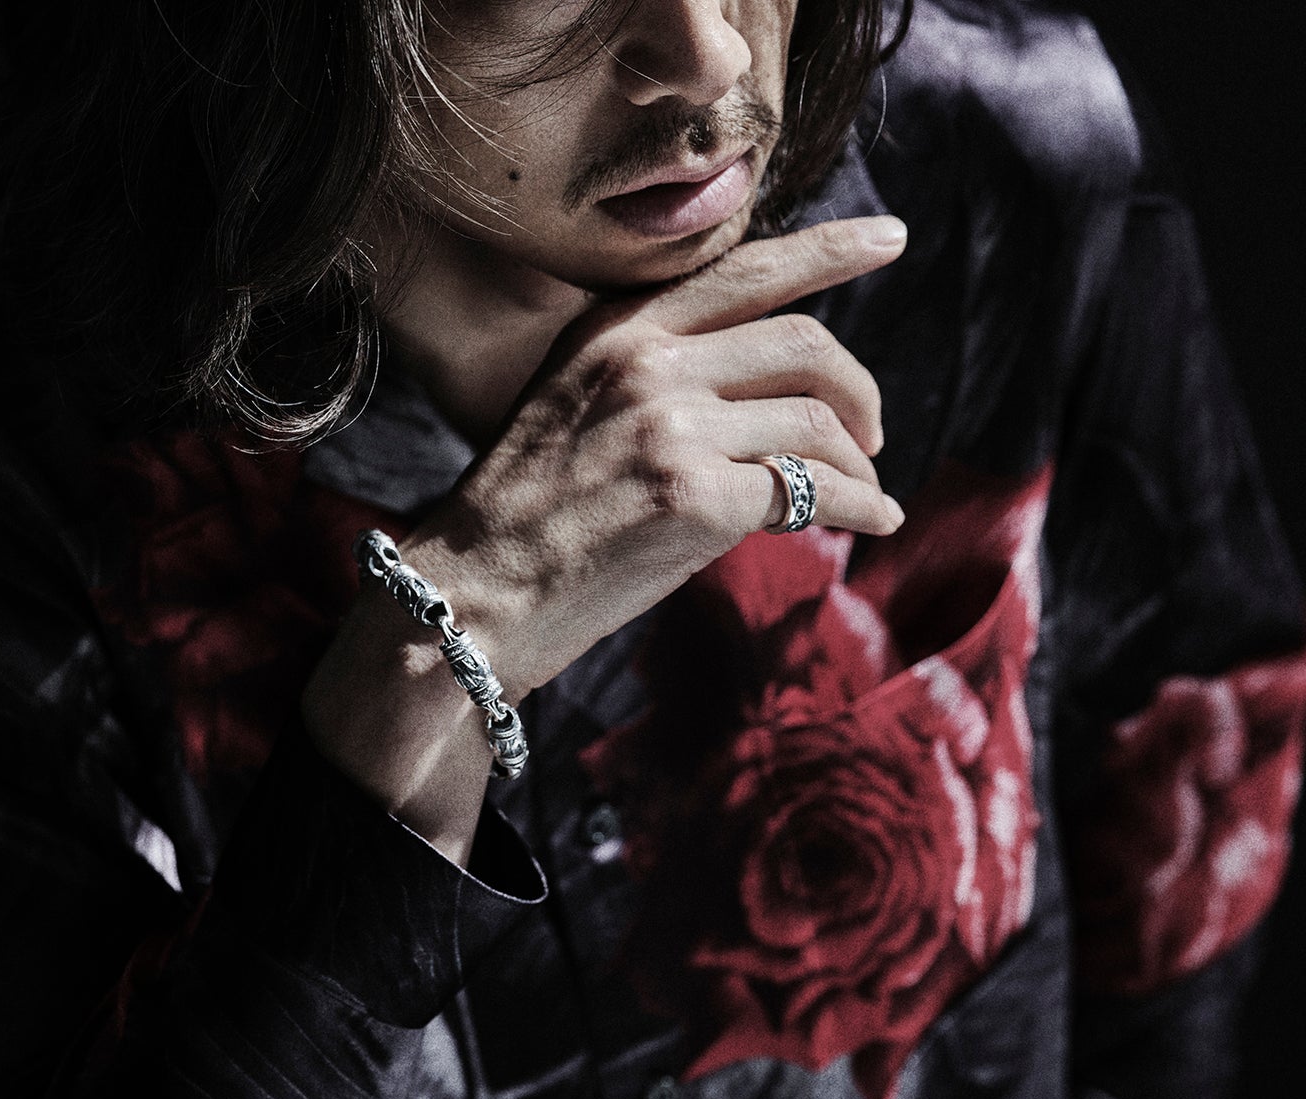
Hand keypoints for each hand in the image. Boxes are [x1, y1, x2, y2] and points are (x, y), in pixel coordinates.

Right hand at [403, 213, 908, 703]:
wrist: (474, 595)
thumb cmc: (525, 517)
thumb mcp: (574, 405)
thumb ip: (658, 376)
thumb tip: (765, 390)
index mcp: (616, 329)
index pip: (745, 268)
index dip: (831, 250)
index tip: (889, 238)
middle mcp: (646, 363)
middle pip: (805, 344)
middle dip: (859, 390)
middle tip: (872, 433)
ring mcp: (670, 428)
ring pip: (816, 420)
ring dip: (859, 461)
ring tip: (864, 491)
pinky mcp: (693, 498)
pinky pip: (810, 491)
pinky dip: (858, 506)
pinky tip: (872, 522)